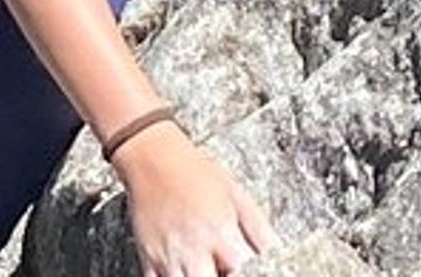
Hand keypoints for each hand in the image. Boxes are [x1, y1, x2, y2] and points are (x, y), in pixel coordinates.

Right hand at [113, 125, 275, 275]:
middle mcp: (193, 246)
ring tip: (199, 264)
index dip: (238, 268)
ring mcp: (168, 254)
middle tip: (217, 264)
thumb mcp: (234, 190)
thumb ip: (256, 224)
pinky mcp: (147, 255)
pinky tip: (179, 267)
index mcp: (219, 230)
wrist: (153, 157)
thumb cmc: (195, 171)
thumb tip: (272, 248)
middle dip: (216, 276)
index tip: (235, 261)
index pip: (237, 269)